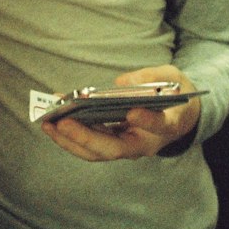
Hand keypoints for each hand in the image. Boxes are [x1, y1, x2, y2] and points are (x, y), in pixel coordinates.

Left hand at [42, 66, 200, 161]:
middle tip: (63, 122)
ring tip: (48, 122)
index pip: (158, 127)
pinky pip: (90, 143)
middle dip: (86, 138)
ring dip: (70, 140)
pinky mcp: (113, 143)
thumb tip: (121, 83)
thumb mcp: (172, 77)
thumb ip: (150, 77)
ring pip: (97, 151)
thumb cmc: (175, 95)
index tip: (132, 113)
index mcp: (167, 126)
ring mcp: (126, 146)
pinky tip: (54, 119)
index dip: (146, 121)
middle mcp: (144, 143)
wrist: (180, 116)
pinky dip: (71, 134)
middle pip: (114, 149)